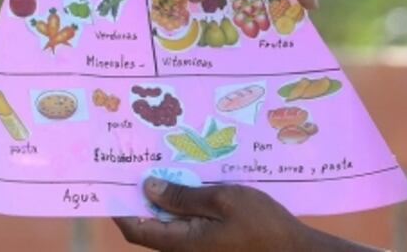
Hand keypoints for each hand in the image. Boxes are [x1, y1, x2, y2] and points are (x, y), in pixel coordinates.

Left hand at [114, 178, 377, 251]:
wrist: (290, 248)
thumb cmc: (260, 223)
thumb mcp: (224, 200)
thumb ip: (184, 195)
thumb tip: (148, 186)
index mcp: (180, 241)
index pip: (136, 227)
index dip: (121, 206)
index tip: (116, 178)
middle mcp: (183, 247)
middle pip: (150, 223)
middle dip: (142, 195)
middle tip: (142, 162)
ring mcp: (197, 246)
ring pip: (169, 222)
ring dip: (164, 197)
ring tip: (168, 166)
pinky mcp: (211, 242)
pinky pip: (187, 223)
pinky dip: (183, 203)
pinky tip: (194, 182)